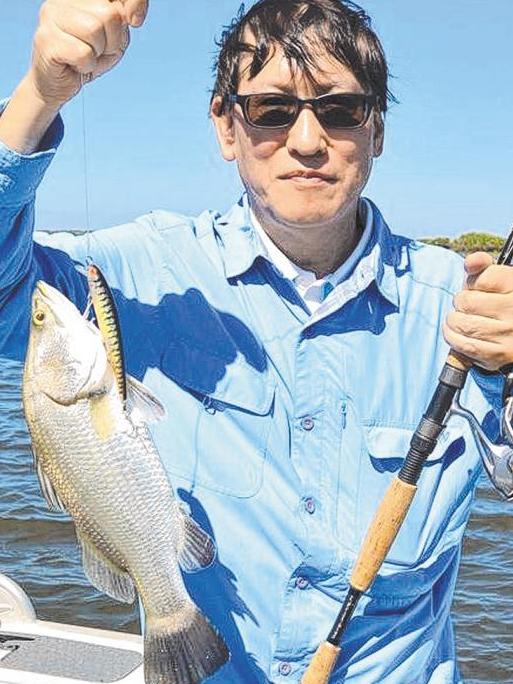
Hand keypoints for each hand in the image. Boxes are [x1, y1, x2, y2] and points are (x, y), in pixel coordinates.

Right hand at [27, 0, 148, 107]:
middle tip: (98, 50)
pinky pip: (83, 53)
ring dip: (98, 53)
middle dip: (113, 40)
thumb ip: (123, 19)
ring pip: (94, 30)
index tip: (136, 21)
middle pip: (109, 14)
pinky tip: (76, 66)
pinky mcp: (46, 40)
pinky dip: (87, 66)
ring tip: (86, 57)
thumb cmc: (86, 58)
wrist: (57, 85)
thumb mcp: (114, 37)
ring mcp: (51, 16)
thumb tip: (131, 14)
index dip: (136, 3)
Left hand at [443, 252, 512, 370]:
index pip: (481, 278)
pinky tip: (457, 333)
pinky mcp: (498, 355)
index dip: (472, 282)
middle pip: (466, 301)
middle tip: (467, 305)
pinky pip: (463, 344)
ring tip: (461, 319)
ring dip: (453, 320)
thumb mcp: (501, 282)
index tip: (477, 288)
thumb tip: (470, 263)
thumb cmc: (506, 305)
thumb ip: (484, 267)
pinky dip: (453, 337)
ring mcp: (507, 334)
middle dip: (460, 302)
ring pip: (461, 323)